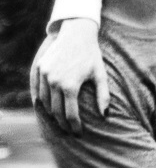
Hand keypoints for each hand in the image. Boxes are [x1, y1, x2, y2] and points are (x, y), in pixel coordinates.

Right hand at [30, 19, 108, 134]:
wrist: (76, 33)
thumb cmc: (92, 55)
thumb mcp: (100, 75)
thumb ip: (103, 96)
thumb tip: (105, 115)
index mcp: (71, 86)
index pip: (71, 115)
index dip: (75, 127)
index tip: (79, 134)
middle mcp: (55, 82)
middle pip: (56, 112)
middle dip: (63, 124)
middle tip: (70, 132)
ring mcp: (45, 75)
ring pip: (45, 103)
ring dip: (52, 115)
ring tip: (60, 122)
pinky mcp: (40, 68)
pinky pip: (38, 91)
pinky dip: (42, 103)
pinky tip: (48, 109)